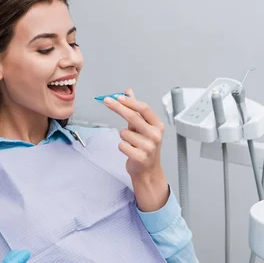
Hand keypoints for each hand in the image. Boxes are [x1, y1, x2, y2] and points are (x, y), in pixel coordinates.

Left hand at [104, 89, 169, 211]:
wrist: (147, 170)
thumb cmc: (145, 146)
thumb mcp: (142, 126)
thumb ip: (135, 109)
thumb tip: (129, 92)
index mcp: (157, 125)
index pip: (143, 108)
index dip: (129, 101)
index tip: (117, 97)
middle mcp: (155, 135)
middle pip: (133, 116)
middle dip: (118, 107)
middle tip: (106, 101)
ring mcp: (149, 147)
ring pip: (124, 133)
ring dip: (123, 137)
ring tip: (131, 143)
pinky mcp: (140, 157)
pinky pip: (121, 145)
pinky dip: (122, 147)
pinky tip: (130, 151)